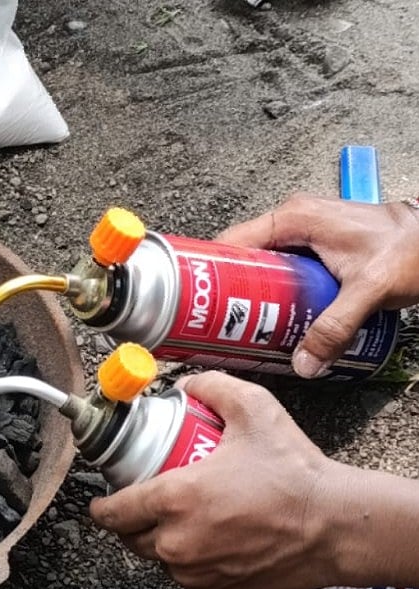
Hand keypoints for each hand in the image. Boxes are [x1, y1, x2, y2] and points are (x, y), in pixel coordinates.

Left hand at [89, 371, 337, 588]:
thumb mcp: (253, 410)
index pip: (113, 512)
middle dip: (132, 522)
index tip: (102, 501)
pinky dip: (192, 563)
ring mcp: (199, 573)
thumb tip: (188, 386)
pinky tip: (210, 540)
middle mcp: (179, 543)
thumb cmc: (295, 475)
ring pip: (160, 561)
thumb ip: (212, 388)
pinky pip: (190, 579)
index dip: (102, 506)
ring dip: (163, 543)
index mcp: (175, 500)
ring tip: (184, 520)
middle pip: (131, 539)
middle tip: (148, 503)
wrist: (337, 525)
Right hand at [216, 194, 418, 377]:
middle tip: (221, 322)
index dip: (212, 270)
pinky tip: (276, 316)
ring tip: (243, 325)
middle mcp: (295, 220)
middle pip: (243, 256)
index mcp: (295, 217)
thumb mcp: (367, 290)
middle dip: (231, 289)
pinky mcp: (316, 246)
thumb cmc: (411, 248)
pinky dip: (275, 291)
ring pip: (262, 265)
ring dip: (253, 294)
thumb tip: (304, 362)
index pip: (234, 241)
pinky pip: (281, 268)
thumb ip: (335, 328)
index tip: (199, 298)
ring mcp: (305, 233)